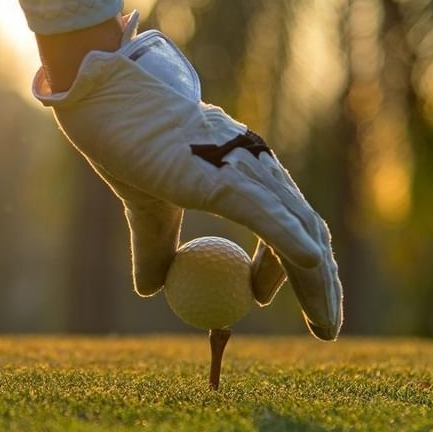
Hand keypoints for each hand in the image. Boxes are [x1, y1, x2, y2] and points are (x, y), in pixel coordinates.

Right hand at [33, 13, 341, 339]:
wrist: (107, 101)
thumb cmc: (125, 143)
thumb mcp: (145, 208)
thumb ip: (155, 247)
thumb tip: (151, 289)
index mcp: (242, 172)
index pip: (285, 224)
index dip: (284, 269)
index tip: (258, 298)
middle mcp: (257, 168)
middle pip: (308, 233)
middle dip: (322, 286)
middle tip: (324, 330)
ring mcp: (247, 170)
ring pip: (300, 233)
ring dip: (318, 284)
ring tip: (325, 328)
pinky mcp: (227, 177)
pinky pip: (269, 219)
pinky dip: (292, 246)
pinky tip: (310, 268)